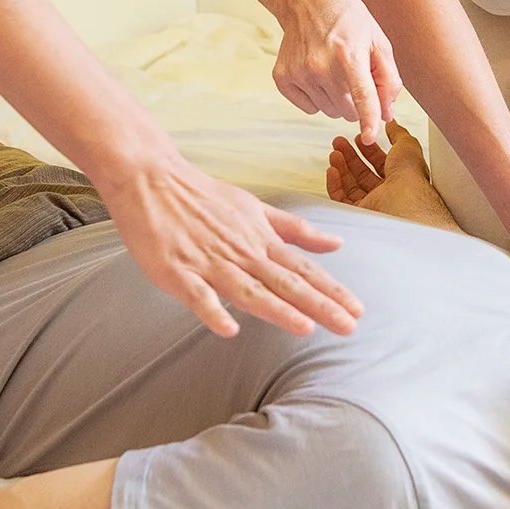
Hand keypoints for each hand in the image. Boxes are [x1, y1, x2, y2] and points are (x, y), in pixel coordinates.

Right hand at [98, 153, 364, 337]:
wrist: (152, 178)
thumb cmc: (204, 196)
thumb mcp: (256, 209)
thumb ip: (295, 230)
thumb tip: (335, 243)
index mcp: (260, 239)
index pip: (303, 268)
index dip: (330, 290)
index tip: (357, 310)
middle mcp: (241, 252)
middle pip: (285, 282)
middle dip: (318, 306)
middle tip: (347, 327)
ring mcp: (209, 262)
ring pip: (248, 290)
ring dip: (277, 309)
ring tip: (304, 327)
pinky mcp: (176, 270)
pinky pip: (197, 295)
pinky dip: (212, 310)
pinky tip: (229, 329)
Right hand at [274, 0, 401, 145]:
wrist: (306, 1)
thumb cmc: (347, 19)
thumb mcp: (378, 40)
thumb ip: (388, 79)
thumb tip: (387, 114)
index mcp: (349, 55)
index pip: (362, 96)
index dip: (369, 120)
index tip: (370, 136)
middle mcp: (321, 66)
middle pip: (347, 110)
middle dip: (355, 101)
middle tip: (352, 74)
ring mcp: (299, 73)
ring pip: (329, 111)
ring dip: (336, 99)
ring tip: (334, 70)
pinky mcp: (283, 79)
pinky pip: (309, 108)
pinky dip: (316, 97)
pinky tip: (316, 74)